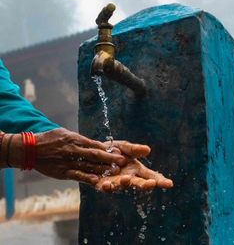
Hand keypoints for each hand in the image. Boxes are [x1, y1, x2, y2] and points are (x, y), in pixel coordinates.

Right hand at [1, 128, 125, 186]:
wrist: (30, 149)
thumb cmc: (49, 139)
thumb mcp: (65, 133)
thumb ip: (79, 139)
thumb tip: (94, 143)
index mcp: (75, 139)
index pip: (94, 144)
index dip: (108, 149)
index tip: (119, 151)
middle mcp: (73, 150)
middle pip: (94, 155)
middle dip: (109, 158)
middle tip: (122, 161)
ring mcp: (68, 162)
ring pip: (88, 165)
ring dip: (102, 169)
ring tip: (115, 171)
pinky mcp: (62, 172)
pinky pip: (76, 175)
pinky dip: (86, 178)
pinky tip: (96, 181)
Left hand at [96, 141, 172, 192]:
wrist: (93, 154)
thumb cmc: (112, 151)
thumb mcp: (124, 147)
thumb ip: (134, 149)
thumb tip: (147, 150)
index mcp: (136, 169)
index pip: (151, 176)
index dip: (160, 180)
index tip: (169, 183)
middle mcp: (129, 178)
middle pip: (140, 184)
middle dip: (146, 185)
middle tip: (151, 184)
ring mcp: (116, 183)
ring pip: (123, 186)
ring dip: (126, 183)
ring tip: (126, 178)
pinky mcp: (102, 185)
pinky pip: (106, 189)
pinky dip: (107, 188)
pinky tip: (107, 184)